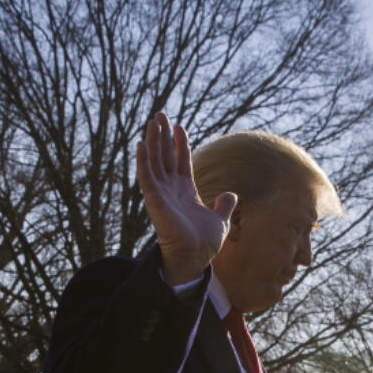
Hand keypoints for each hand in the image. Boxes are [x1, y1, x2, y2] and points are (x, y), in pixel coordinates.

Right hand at [136, 113, 237, 284]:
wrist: (195, 258)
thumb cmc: (204, 243)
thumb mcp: (220, 220)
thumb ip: (224, 205)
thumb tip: (230, 194)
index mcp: (185, 191)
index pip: (181, 161)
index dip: (179, 144)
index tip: (179, 126)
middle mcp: (171, 189)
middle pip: (165, 156)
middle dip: (163, 136)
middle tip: (160, 115)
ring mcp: (161, 194)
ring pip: (154, 162)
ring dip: (152, 142)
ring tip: (152, 122)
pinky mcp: (154, 201)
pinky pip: (146, 177)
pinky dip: (143, 161)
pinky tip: (141, 145)